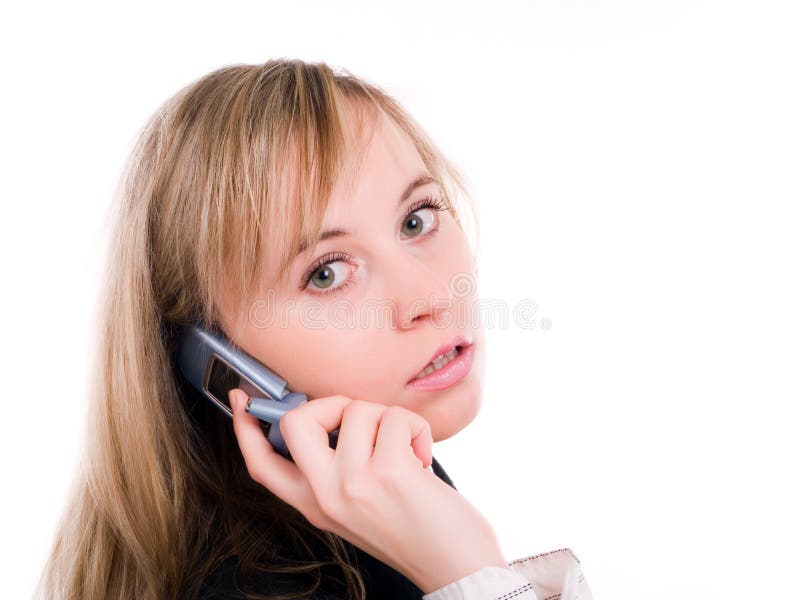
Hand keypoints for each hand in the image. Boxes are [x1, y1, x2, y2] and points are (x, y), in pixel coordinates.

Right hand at [228, 389, 508, 592]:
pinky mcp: (388, 472)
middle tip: (361, 420)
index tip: (242, 399)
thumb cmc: (416, 531)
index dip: (245, 428)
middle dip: (331, 403)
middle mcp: (326, 495)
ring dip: (389, 418)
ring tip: (406, 449)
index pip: (261, 464)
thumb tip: (333, 416)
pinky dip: (415, 428)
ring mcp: (354, 484)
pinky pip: (393, 417)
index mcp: (313, 505)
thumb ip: (336, 470)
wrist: (454, 567)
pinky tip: (421, 457)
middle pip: (295, 422)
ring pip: (356, 408)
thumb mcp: (357, 507)